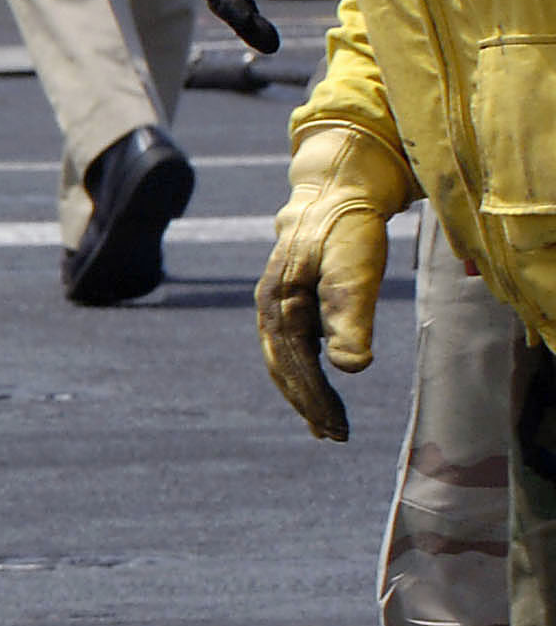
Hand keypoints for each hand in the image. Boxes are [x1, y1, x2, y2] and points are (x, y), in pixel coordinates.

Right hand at [257, 124, 411, 441]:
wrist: (336, 190)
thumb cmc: (349, 229)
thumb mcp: (356, 269)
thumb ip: (352, 316)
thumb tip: (352, 368)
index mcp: (278, 304)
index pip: (294, 364)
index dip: (314, 399)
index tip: (337, 428)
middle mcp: (269, 308)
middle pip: (283, 368)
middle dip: (307, 404)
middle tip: (335, 436)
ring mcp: (276, 306)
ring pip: (285, 361)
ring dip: (303, 393)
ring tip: (325, 423)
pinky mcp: (289, 303)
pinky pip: (291, 348)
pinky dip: (303, 373)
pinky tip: (318, 386)